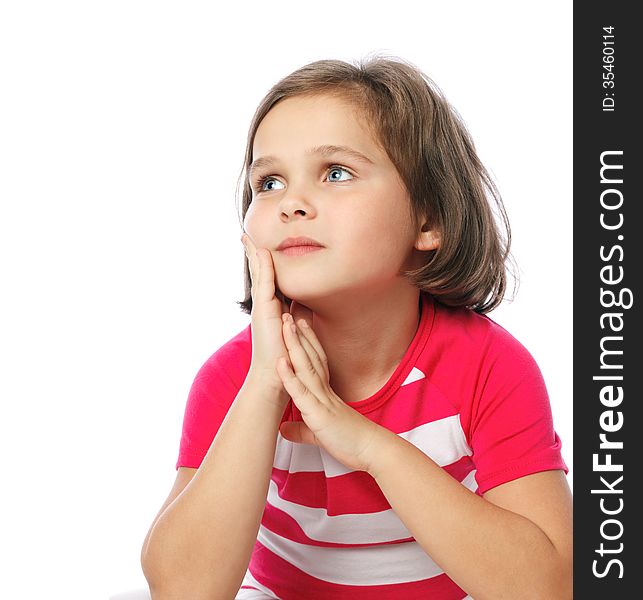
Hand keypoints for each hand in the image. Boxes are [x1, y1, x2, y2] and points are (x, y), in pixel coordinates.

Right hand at [241, 232, 312, 402]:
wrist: (275, 376)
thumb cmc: (284, 356)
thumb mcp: (291, 330)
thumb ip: (294, 315)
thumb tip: (301, 305)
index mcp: (271, 309)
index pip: (266, 281)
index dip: (263, 263)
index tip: (259, 247)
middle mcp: (264, 306)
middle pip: (257, 274)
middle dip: (252, 254)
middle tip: (245, 236)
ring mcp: (262, 308)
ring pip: (258, 275)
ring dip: (254, 255)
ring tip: (248, 238)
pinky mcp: (265, 312)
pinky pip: (266, 284)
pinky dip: (264, 267)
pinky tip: (263, 253)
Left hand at [276, 313, 385, 472]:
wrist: (371, 451)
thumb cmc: (349, 442)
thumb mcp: (320, 434)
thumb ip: (301, 430)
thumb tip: (283, 430)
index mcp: (326, 393)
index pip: (316, 362)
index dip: (307, 342)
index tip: (299, 324)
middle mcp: (324, 391)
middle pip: (311, 357)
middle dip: (299, 335)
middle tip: (289, 313)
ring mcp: (321, 400)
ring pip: (306, 367)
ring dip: (294, 345)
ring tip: (285, 324)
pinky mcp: (318, 414)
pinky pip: (302, 392)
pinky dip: (290, 377)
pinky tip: (280, 361)